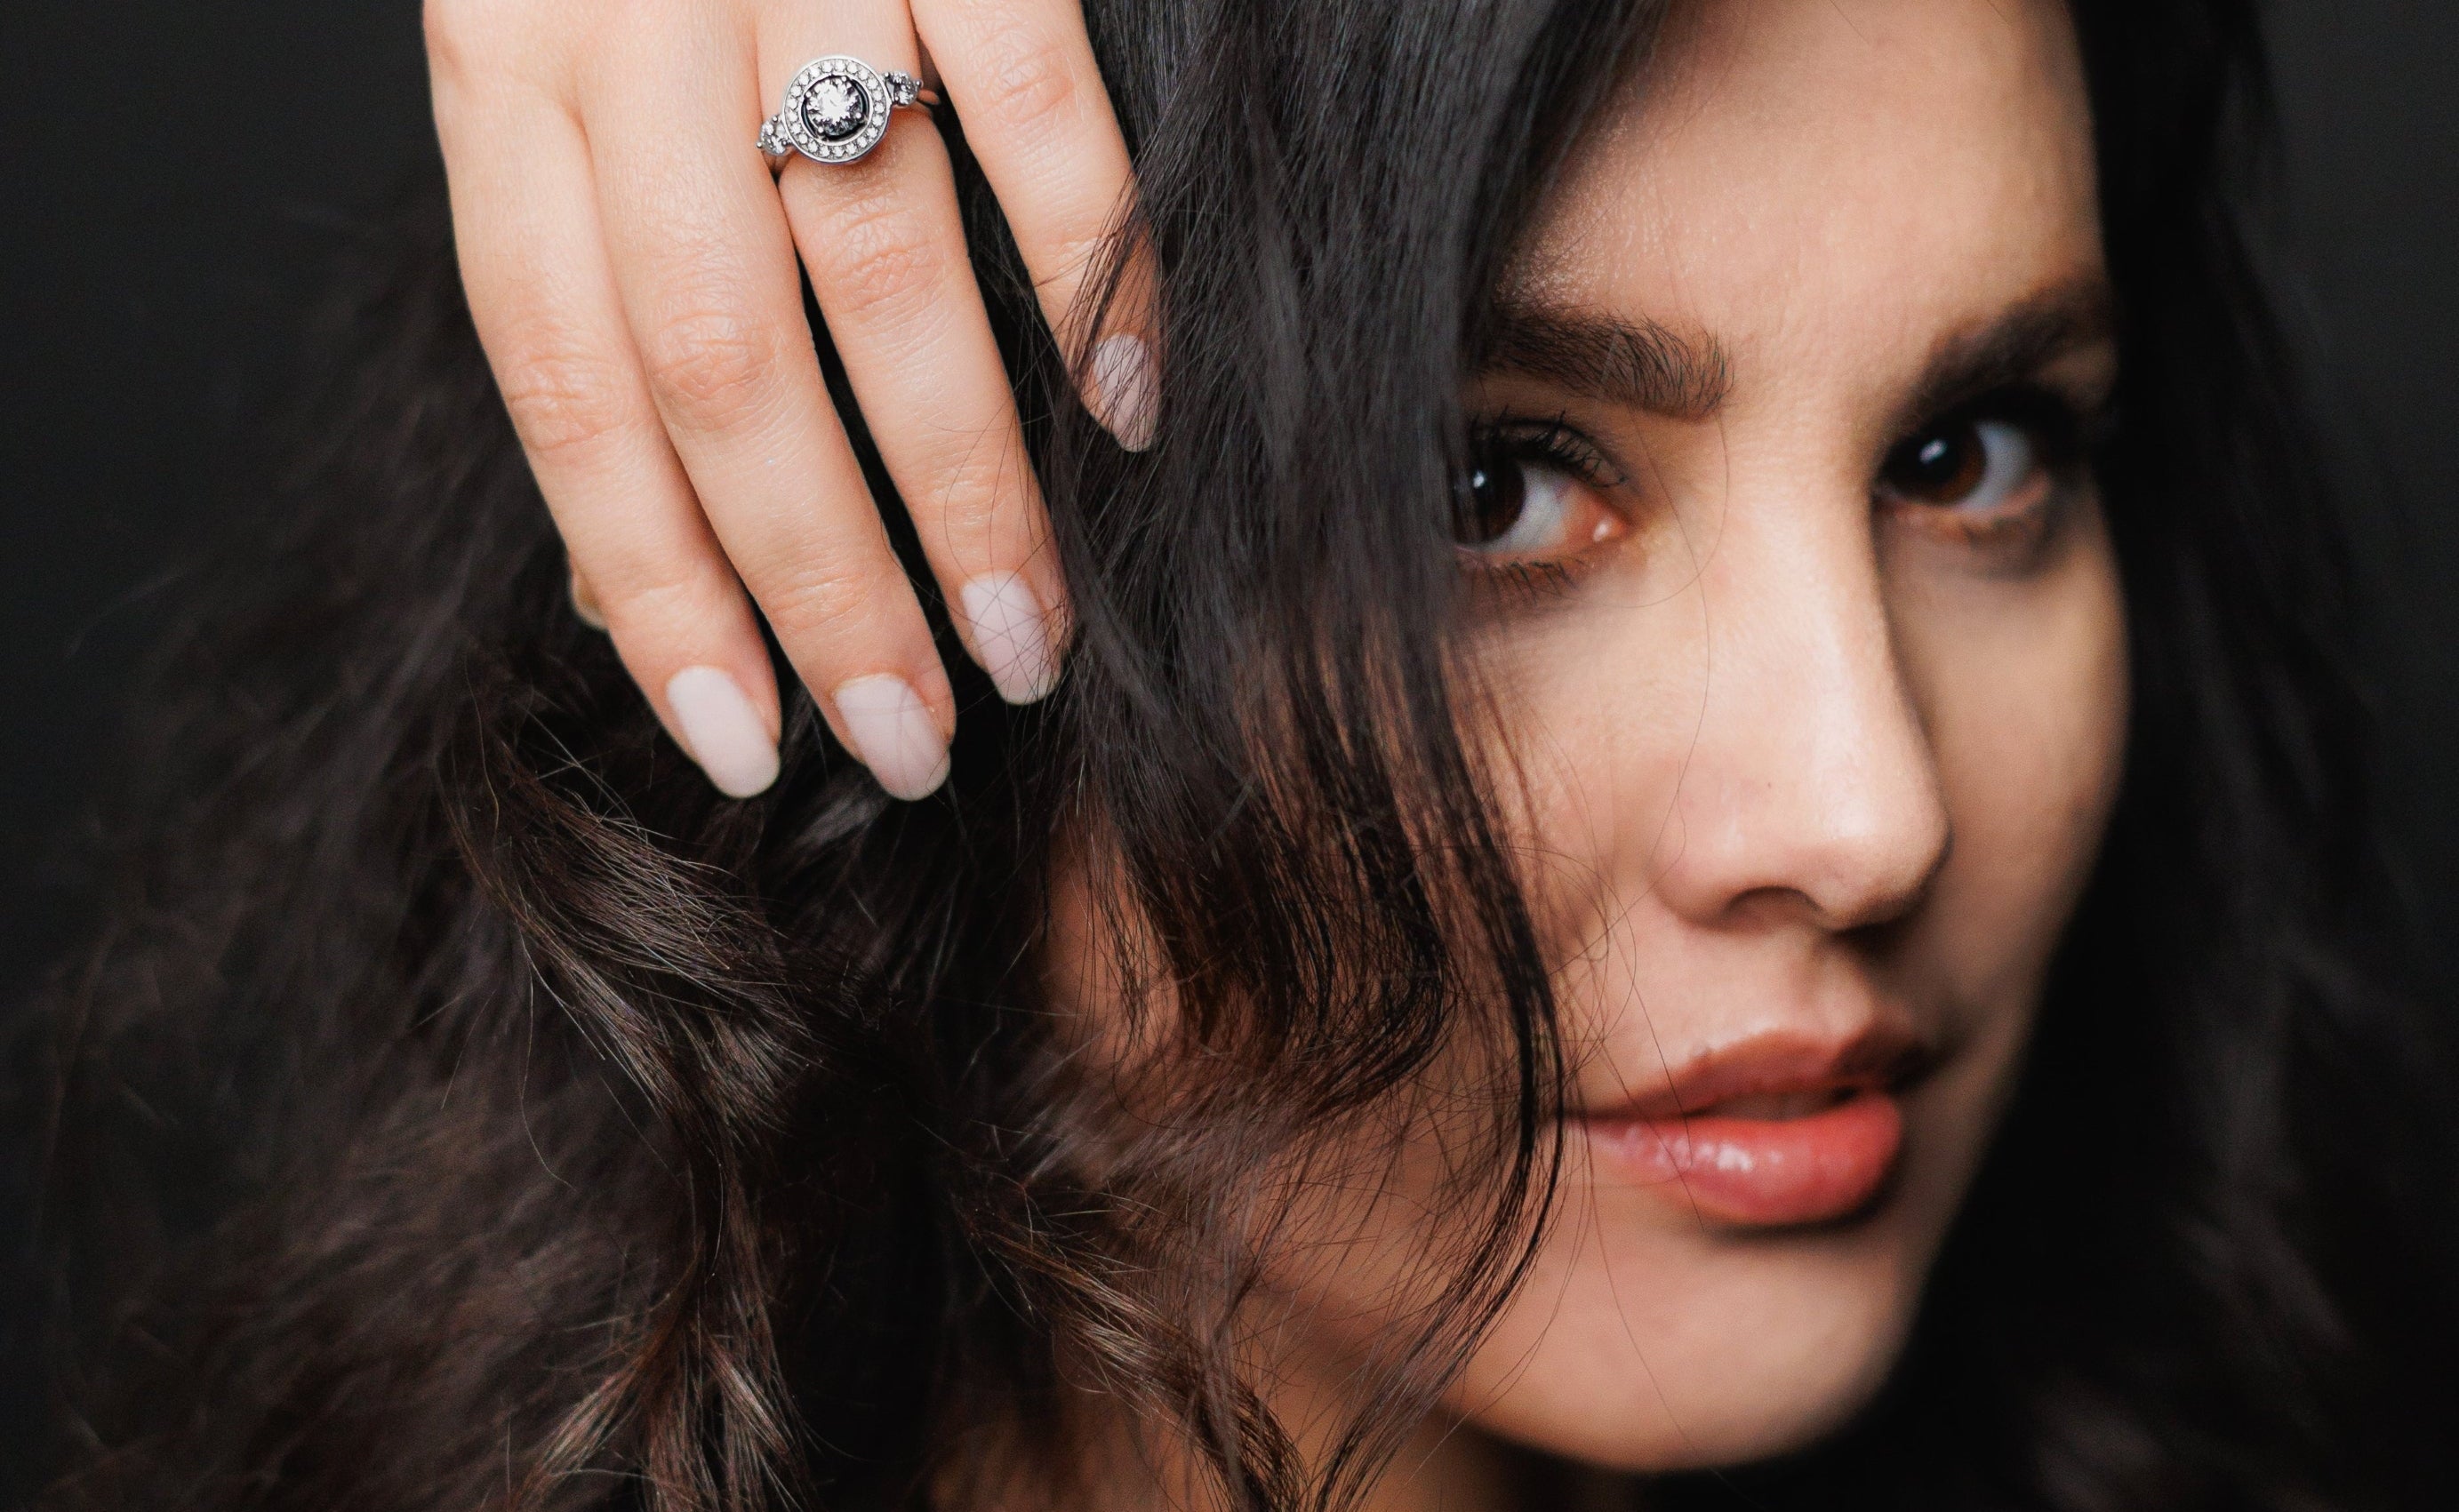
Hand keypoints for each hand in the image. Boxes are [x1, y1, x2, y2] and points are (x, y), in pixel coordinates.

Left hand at [426, 0, 1154, 799]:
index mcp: (504, 70)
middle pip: (715, 365)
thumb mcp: (550, 47)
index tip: (741, 737)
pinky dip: (1095, 278)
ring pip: (871, 274)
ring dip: (964, 486)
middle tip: (908, 736)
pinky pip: (1034, 117)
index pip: (566, 384)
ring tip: (1027, 640)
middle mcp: (624, 21)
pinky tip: (1137, 415)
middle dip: (820, 584)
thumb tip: (619, 557)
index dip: (652, 585)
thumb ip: (586, 267)